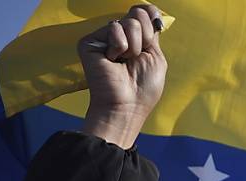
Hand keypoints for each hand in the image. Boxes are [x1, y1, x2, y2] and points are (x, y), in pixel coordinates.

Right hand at [78, 4, 166, 148]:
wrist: (127, 105)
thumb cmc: (143, 87)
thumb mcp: (155, 57)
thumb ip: (152, 33)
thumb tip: (151, 11)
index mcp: (135, 39)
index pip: (143, 12)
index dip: (150, 16)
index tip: (154, 29)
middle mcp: (119, 36)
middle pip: (138, 15)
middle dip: (145, 37)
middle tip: (136, 58)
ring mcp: (104, 38)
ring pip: (128, 23)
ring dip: (135, 46)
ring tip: (124, 62)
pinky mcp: (90, 42)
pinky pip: (114, 29)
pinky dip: (120, 47)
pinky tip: (113, 61)